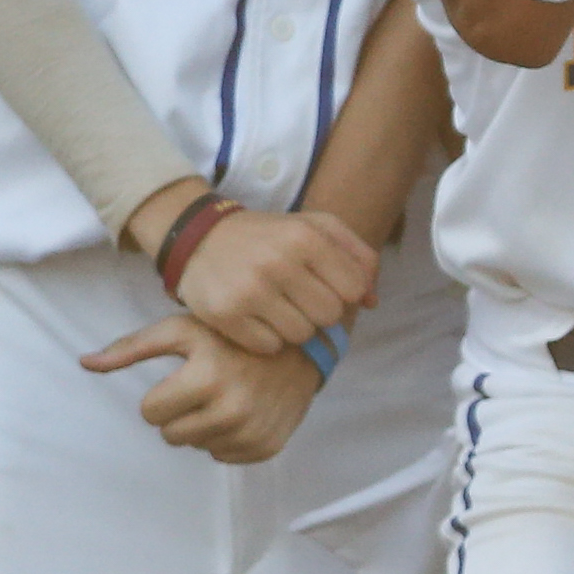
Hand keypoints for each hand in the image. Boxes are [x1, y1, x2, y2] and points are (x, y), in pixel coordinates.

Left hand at [84, 313, 324, 464]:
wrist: (303, 346)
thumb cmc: (233, 336)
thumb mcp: (182, 330)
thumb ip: (131, 348)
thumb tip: (84, 362)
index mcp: (206, 378)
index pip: (150, 414)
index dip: (162, 396)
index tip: (186, 378)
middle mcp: (231, 409)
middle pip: (171, 436)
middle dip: (182, 413)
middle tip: (207, 388)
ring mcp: (252, 431)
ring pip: (197, 448)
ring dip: (205, 426)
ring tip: (228, 397)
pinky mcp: (267, 447)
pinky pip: (224, 457)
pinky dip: (228, 438)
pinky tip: (244, 412)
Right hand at [169, 204, 377, 353]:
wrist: (201, 238)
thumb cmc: (271, 236)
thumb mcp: (318, 227)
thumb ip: (358, 257)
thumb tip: (372, 301)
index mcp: (306, 237)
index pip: (353, 289)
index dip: (344, 291)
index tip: (326, 284)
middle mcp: (278, 263)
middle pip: (328, 315)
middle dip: (319, 310)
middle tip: (299, 297)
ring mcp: (249, 291)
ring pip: (301, 335)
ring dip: (294, 326)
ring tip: (278, 306)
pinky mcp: (224, 315)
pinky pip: (269, 346)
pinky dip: (267, 338)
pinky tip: (256, 316)